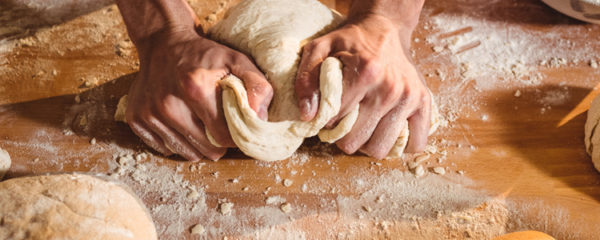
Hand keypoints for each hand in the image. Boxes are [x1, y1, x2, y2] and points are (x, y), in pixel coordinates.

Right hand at [126, 29, 272, 160]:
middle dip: (216, 143)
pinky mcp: (136, 118)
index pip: (222, 137)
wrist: (163, 42)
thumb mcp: (237, 60)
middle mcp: (168, 103)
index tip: (235, 128)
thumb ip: (257, 86)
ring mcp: (149, 113)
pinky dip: (176, 142)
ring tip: (200, 124)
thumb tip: (260, 118)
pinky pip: (163, 148)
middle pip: (204, 149)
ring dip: (197, 145)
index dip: (233, 137)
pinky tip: (181, 123)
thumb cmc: (204, 55)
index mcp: (195, 88)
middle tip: (218, 126)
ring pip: (185, 153)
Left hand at [295, 15, 430, 158]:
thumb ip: (307, 80)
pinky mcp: (424, 103)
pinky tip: (386, 130)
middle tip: (344, 120)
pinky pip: (415, 145)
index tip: (328, 111)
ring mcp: (410, 97)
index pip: (335, 121)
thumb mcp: (320, 49)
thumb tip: (309, 115)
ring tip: (363, 125)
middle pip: (355, 142)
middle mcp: (390, 88)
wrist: (384, 28)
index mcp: (366, 73)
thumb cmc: (349, 41)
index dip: (326, 120)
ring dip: (367, 143)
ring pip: (380, 149)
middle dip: (343, 135)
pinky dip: (399, 145)